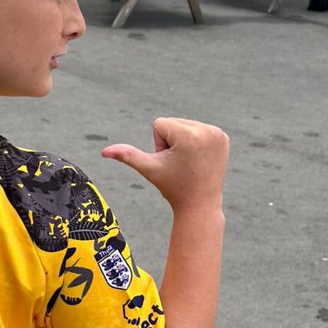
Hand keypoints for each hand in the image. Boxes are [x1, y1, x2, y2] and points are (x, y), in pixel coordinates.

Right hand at [102, 117, 228, 211]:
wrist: (200, 204)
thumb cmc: (172, 187)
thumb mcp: (148, 168)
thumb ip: (127, 155)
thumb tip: (104, 151)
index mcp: (187, 135)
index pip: (159, 124)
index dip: (159, 145)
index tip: (171, 163)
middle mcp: (205, 130)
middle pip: (173, 123)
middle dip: (171, 142)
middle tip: (181, 164)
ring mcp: (217, 133)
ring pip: (185, 125)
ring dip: (183, 142)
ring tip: (190, 162)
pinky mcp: (223, 137)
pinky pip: (199, 130)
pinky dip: (196, 142)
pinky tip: (200, 158)